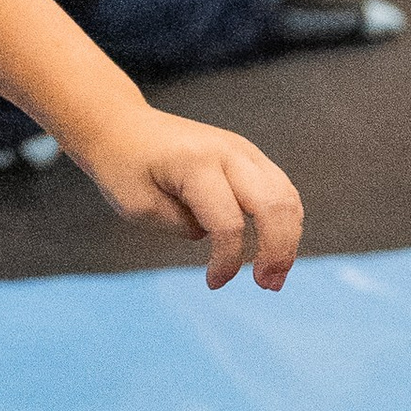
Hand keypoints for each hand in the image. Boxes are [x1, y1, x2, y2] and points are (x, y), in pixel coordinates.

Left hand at [80, 104, 300, 291]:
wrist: (121, 125)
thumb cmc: (122, 165)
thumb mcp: (138, 206)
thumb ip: (183, 225)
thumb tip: (221, 237)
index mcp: (195, 164)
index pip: (228, 223)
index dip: (227, 261)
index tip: (213, 283)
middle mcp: (227, 152)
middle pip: (273, 205)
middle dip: (277, 251)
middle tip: (267, 286)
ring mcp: (242, 149)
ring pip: (286, 196)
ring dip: (289, 238)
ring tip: (275, 274)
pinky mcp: (247, 154)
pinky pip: (280, 188)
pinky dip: (284, 220)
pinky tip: (274, 247)